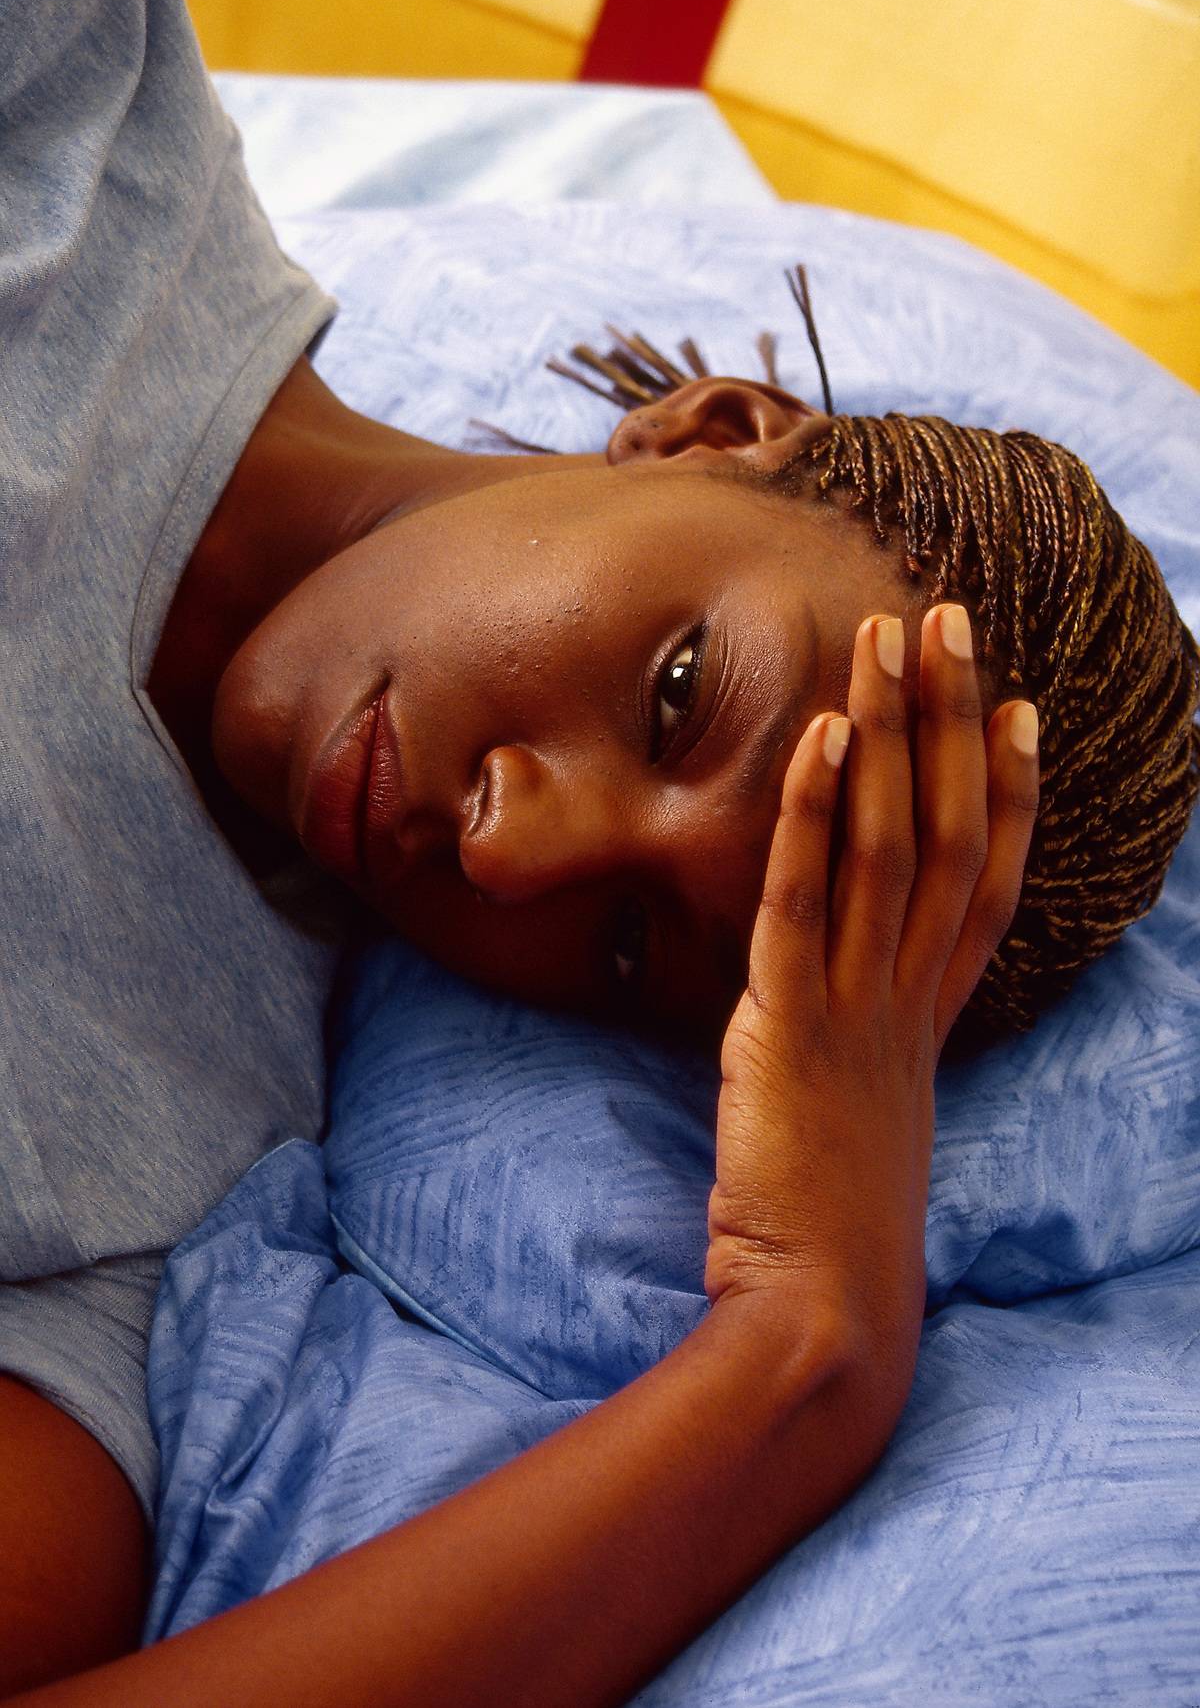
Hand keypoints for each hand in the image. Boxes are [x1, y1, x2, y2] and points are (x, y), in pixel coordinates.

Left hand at [705, 604, 1039, 1373]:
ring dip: (890, 733)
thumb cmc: (833, 1233)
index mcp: (931, 1022)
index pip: (987, 883)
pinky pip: (802, 900)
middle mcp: (910, 1000)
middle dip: (954, 722)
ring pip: (888, 844)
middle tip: (953, 624)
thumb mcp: (862, 1118)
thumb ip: (858, 1049)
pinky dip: (812, 813)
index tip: (1019, 711)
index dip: (1008, 791)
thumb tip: (824, 1008)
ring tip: (891, 638)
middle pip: (948, 835)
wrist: (824, 1322)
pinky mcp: (791, 1028)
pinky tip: (819, 735)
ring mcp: (859, 1009)